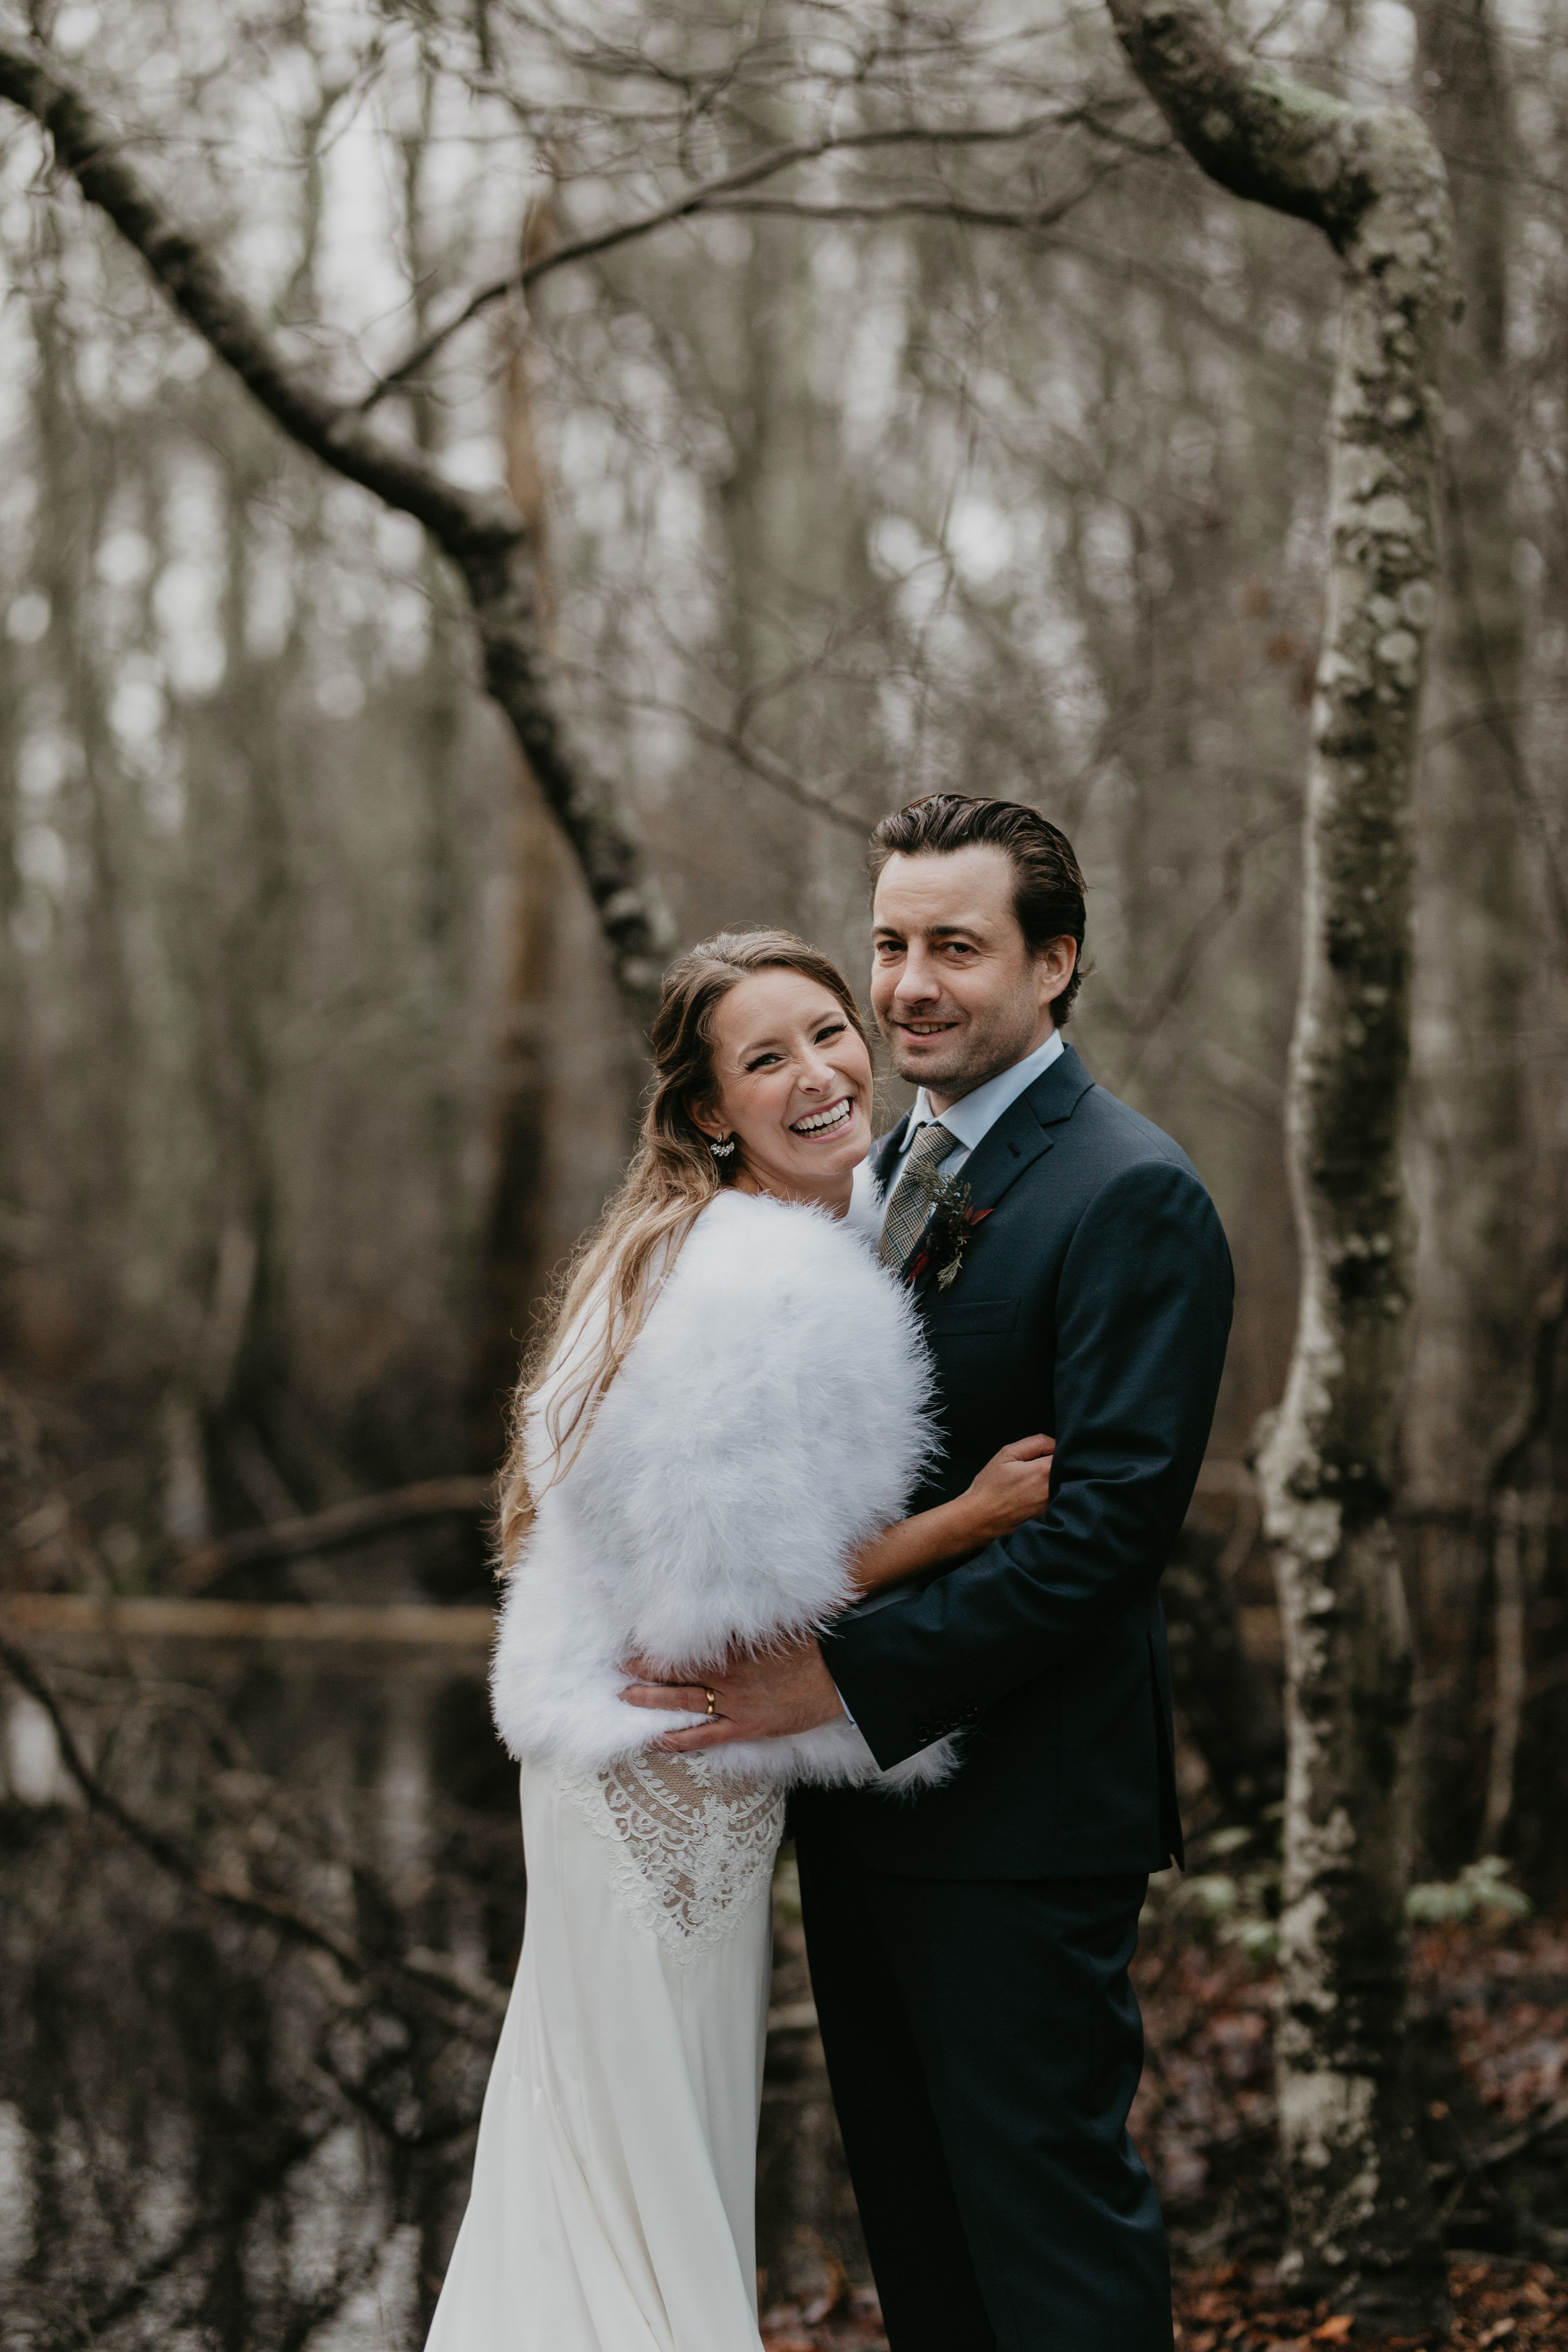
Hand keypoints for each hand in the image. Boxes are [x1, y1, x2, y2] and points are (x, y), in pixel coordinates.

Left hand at [618, 1634, 844, 1752]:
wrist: (841, 1676)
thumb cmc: (814, 1644)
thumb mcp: (777, 1621)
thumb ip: (745, 1616)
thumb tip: (723, 1593)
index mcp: (731, 1646)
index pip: (683, 1643)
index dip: (658, 1642)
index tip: (636, 1637)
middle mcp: (725, 1675)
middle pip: (674, 1671)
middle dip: (643, 1668)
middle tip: (617, 1664)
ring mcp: (733, 1704)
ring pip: (680, 1703)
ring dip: (650, 1698)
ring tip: (624, 1695)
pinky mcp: (745, 1727)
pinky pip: (703, 1737)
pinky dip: (678, 1740)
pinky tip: (656, 1740)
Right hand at [962, 1433, 1055, 1543]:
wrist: (980, 1518)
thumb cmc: (990, 1486)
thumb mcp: (1007, 1454)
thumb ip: (1035, 1443)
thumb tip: (1055, 1443)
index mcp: (1043, 1471)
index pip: (1064, 1453)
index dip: (1055, 1449)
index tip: (1043, 1452)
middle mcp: (1052, 1490)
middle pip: (1067, 1469)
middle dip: (1055, 1463)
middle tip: (1035, 1465)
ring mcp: (1051, 1506)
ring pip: (1063, 1484)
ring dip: (1053, 1478)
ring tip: (1031, 1480)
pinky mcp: (1047, 1516)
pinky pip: (1056, 1498)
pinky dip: (1049, 1492)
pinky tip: (1031, 1493)